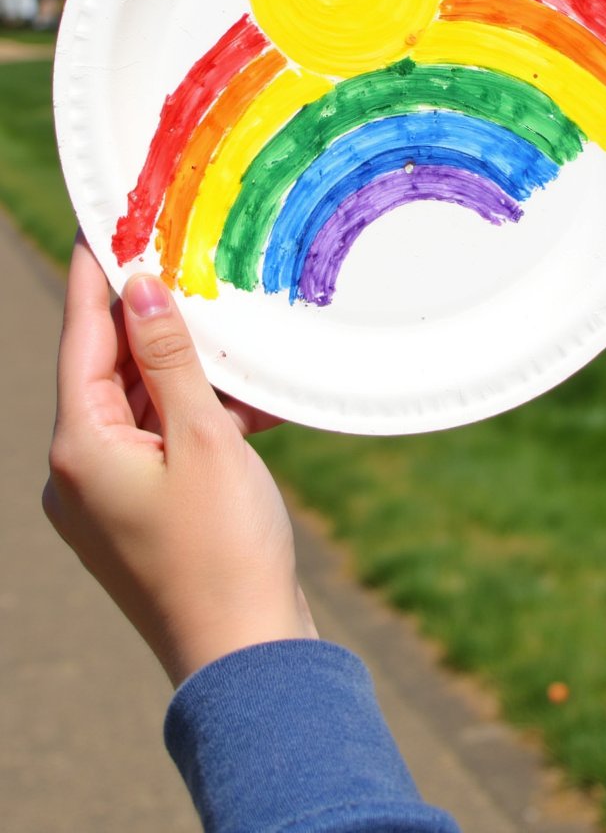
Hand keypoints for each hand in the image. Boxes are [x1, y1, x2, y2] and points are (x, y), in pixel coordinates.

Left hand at [43, 234, 316, 686]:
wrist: (247, 660)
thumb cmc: (224, 551)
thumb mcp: (203, 439)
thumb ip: (169, 357)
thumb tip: (137, 288)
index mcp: (79, 448)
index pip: (81, 337)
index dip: (93, 275)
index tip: (100, 223)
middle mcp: (80, 471)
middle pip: (110, 370)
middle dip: (152, 321)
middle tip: (181, 260)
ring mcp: (109, 497)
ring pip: (142, 405)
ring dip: (184, 371)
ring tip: (226, 329)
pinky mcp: (142, 515)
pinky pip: (163, 442)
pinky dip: (199, 417)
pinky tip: (246, 399)